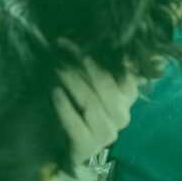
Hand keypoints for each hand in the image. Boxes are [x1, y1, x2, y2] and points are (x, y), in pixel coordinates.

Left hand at [53, 40, 139, 165]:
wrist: (57, 144)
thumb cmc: (73, 105)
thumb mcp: (85, 80)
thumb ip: (93, 60)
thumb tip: (93, 31)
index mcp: (127, 96)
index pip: (119, 70)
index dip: (96, 53)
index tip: (71, 40)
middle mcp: (122, 115)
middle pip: (104, 83)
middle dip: (80, 64)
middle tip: (60, 50)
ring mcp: (106, 134)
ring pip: (90, 103)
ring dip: (71, 82)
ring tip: (54, 68)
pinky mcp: (87, 148)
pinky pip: (76, 125)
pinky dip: (64, 107)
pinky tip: (54, 93)